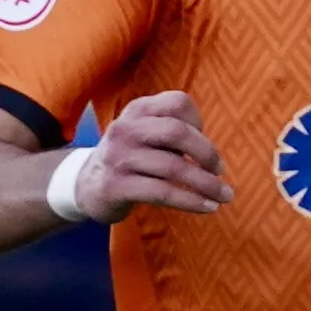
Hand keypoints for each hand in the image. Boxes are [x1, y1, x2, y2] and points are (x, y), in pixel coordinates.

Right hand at [69, 91, 228, 218]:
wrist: (86, 185)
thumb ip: (175, 135)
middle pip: (177, 132)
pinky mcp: (116, 186)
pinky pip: (162, 193)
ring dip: (206, 184)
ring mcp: (119, 157)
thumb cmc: (131, 158)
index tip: (204, 144)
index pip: (178, 103)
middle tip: (220, 171)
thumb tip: (213, 158)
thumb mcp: (146, 135)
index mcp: (137, 110)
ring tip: (224, 196)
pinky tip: (207, 207)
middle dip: (207, 153)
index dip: (198, 121)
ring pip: (173, 168)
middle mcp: (125, 129)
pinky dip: (190, 201)